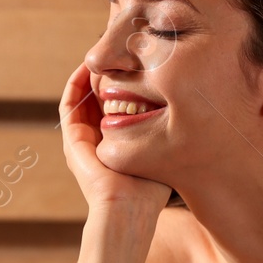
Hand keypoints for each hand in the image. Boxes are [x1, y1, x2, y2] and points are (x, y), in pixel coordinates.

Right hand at [59, 66, 171, 214]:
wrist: (129, 208)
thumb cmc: (151, 188)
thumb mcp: (163, 153)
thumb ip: (167, 133)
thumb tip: (193, 112)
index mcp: (115, 144)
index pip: (116, 107)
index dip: (123, 85)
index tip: (136, 67)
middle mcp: (96, 140)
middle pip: (97, 99)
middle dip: (107, 76)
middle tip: (118, 55)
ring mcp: (81, 139)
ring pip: (82, 97)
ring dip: (90, 76)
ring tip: (103, 56)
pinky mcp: (72, 139)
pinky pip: (69, 103)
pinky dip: (76, 84)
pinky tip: (89, 67)